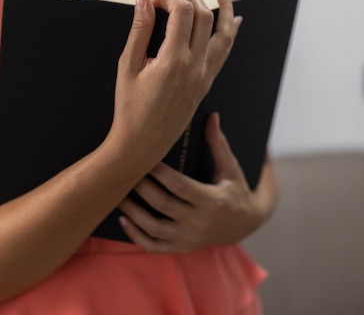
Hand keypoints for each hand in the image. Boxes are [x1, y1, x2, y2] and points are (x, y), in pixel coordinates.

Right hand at [104, 0, 241, 172]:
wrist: (141, 144)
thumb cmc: (129, 108)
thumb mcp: (127, 66)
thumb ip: (138, 30)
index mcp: (173, 61)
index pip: (182, 12)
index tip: (151, 0)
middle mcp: (195, 67)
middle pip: (204, 16)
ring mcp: (204, 76)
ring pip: (224, 35)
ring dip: (225, 9)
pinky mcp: (206, 84)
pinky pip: (224, 53)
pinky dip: (230, 34)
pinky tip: (235, 22)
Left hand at [117, 112, 277, 252]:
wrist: (246, 224)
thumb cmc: (235, 190)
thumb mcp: (230, 168)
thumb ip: (218, 144)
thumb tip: (212, 116)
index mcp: (212, 201)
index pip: (179, 185)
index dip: (159, 172)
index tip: (143, 156)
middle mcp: (200, 223)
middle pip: (162, 205)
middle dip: (141, 187)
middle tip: (123, 171)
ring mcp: (189, 238)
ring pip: (154, 228)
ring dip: (132, 212)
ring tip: (117, 195)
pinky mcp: (182, 248)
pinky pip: (154, 246)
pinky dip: (136, 235)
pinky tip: (123, 220)